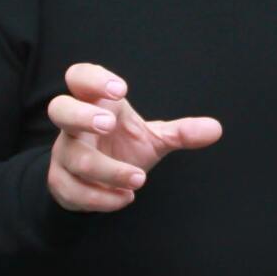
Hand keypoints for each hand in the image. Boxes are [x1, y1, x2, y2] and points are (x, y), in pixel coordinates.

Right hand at [46, 63, 221, 212]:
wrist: (96, 180)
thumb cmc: (122, 146)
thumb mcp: (153, 137)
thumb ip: (181, 133)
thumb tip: (216, 129)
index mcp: (95, 103)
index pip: (80, 77)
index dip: (94, 79)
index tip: (122, 90)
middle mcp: (74, 126)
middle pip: (60, 109)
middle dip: (81, 116)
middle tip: (108, 125)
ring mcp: (65, 153)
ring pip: (73, 157)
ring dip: (106, 169)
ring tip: (139, 179)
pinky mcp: (62, 182)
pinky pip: (72, 189)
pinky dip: (101, 197)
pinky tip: (125, 198)